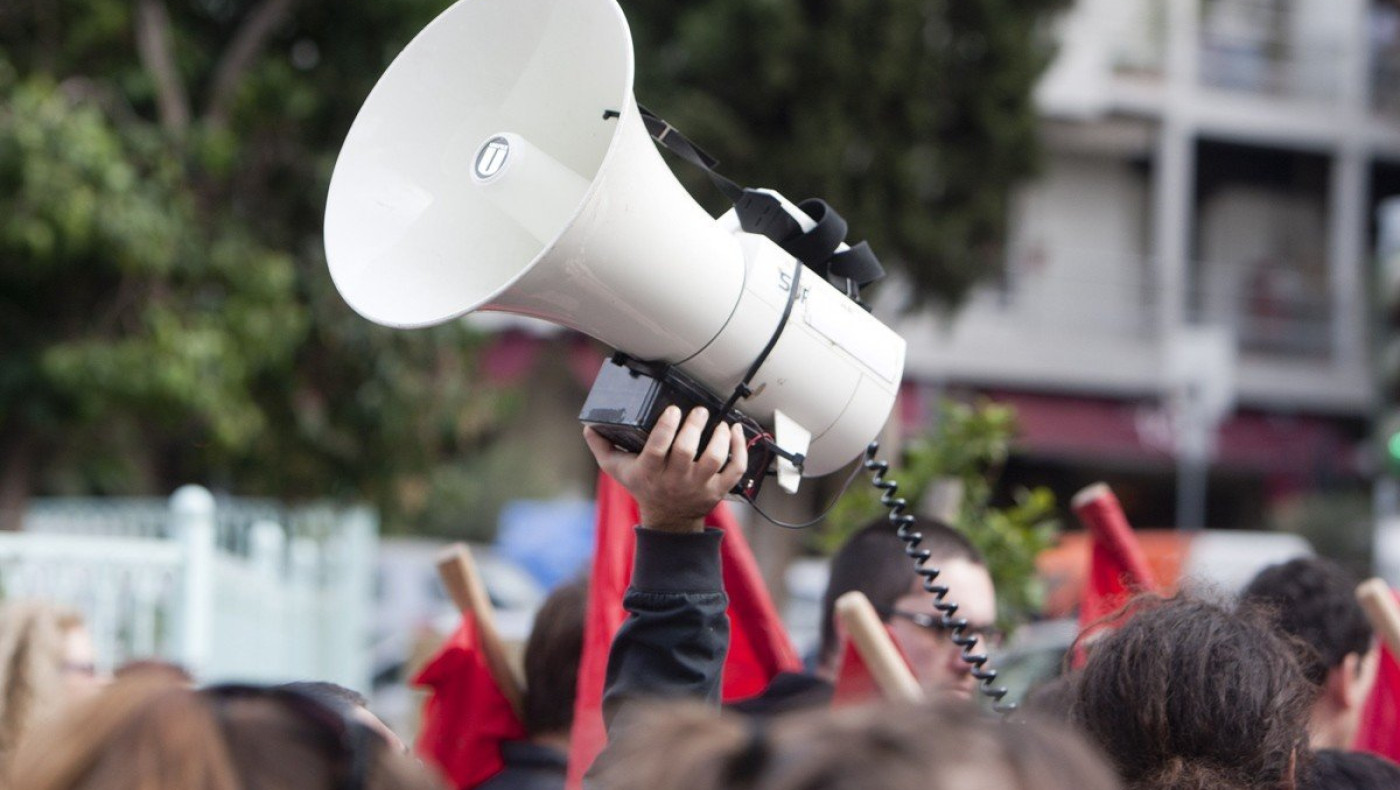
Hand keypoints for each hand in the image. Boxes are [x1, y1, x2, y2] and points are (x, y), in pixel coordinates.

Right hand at [584, 406, 748, 533]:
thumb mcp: (617, 469)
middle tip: (698, 411)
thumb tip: (588, 426)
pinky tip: (736, 432)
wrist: (668, 521)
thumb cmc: (644, 487)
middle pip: (687, 450)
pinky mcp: (718, 489)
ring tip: (719, 423)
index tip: (673, 410)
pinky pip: (735, 469)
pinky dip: (740, 450)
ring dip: (720, 437)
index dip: (667, 427)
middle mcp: (675, 480)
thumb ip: (601, 447)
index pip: (658, 448)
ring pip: (714, 458)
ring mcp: (699, 486)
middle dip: (694, 426)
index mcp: (649, 472)